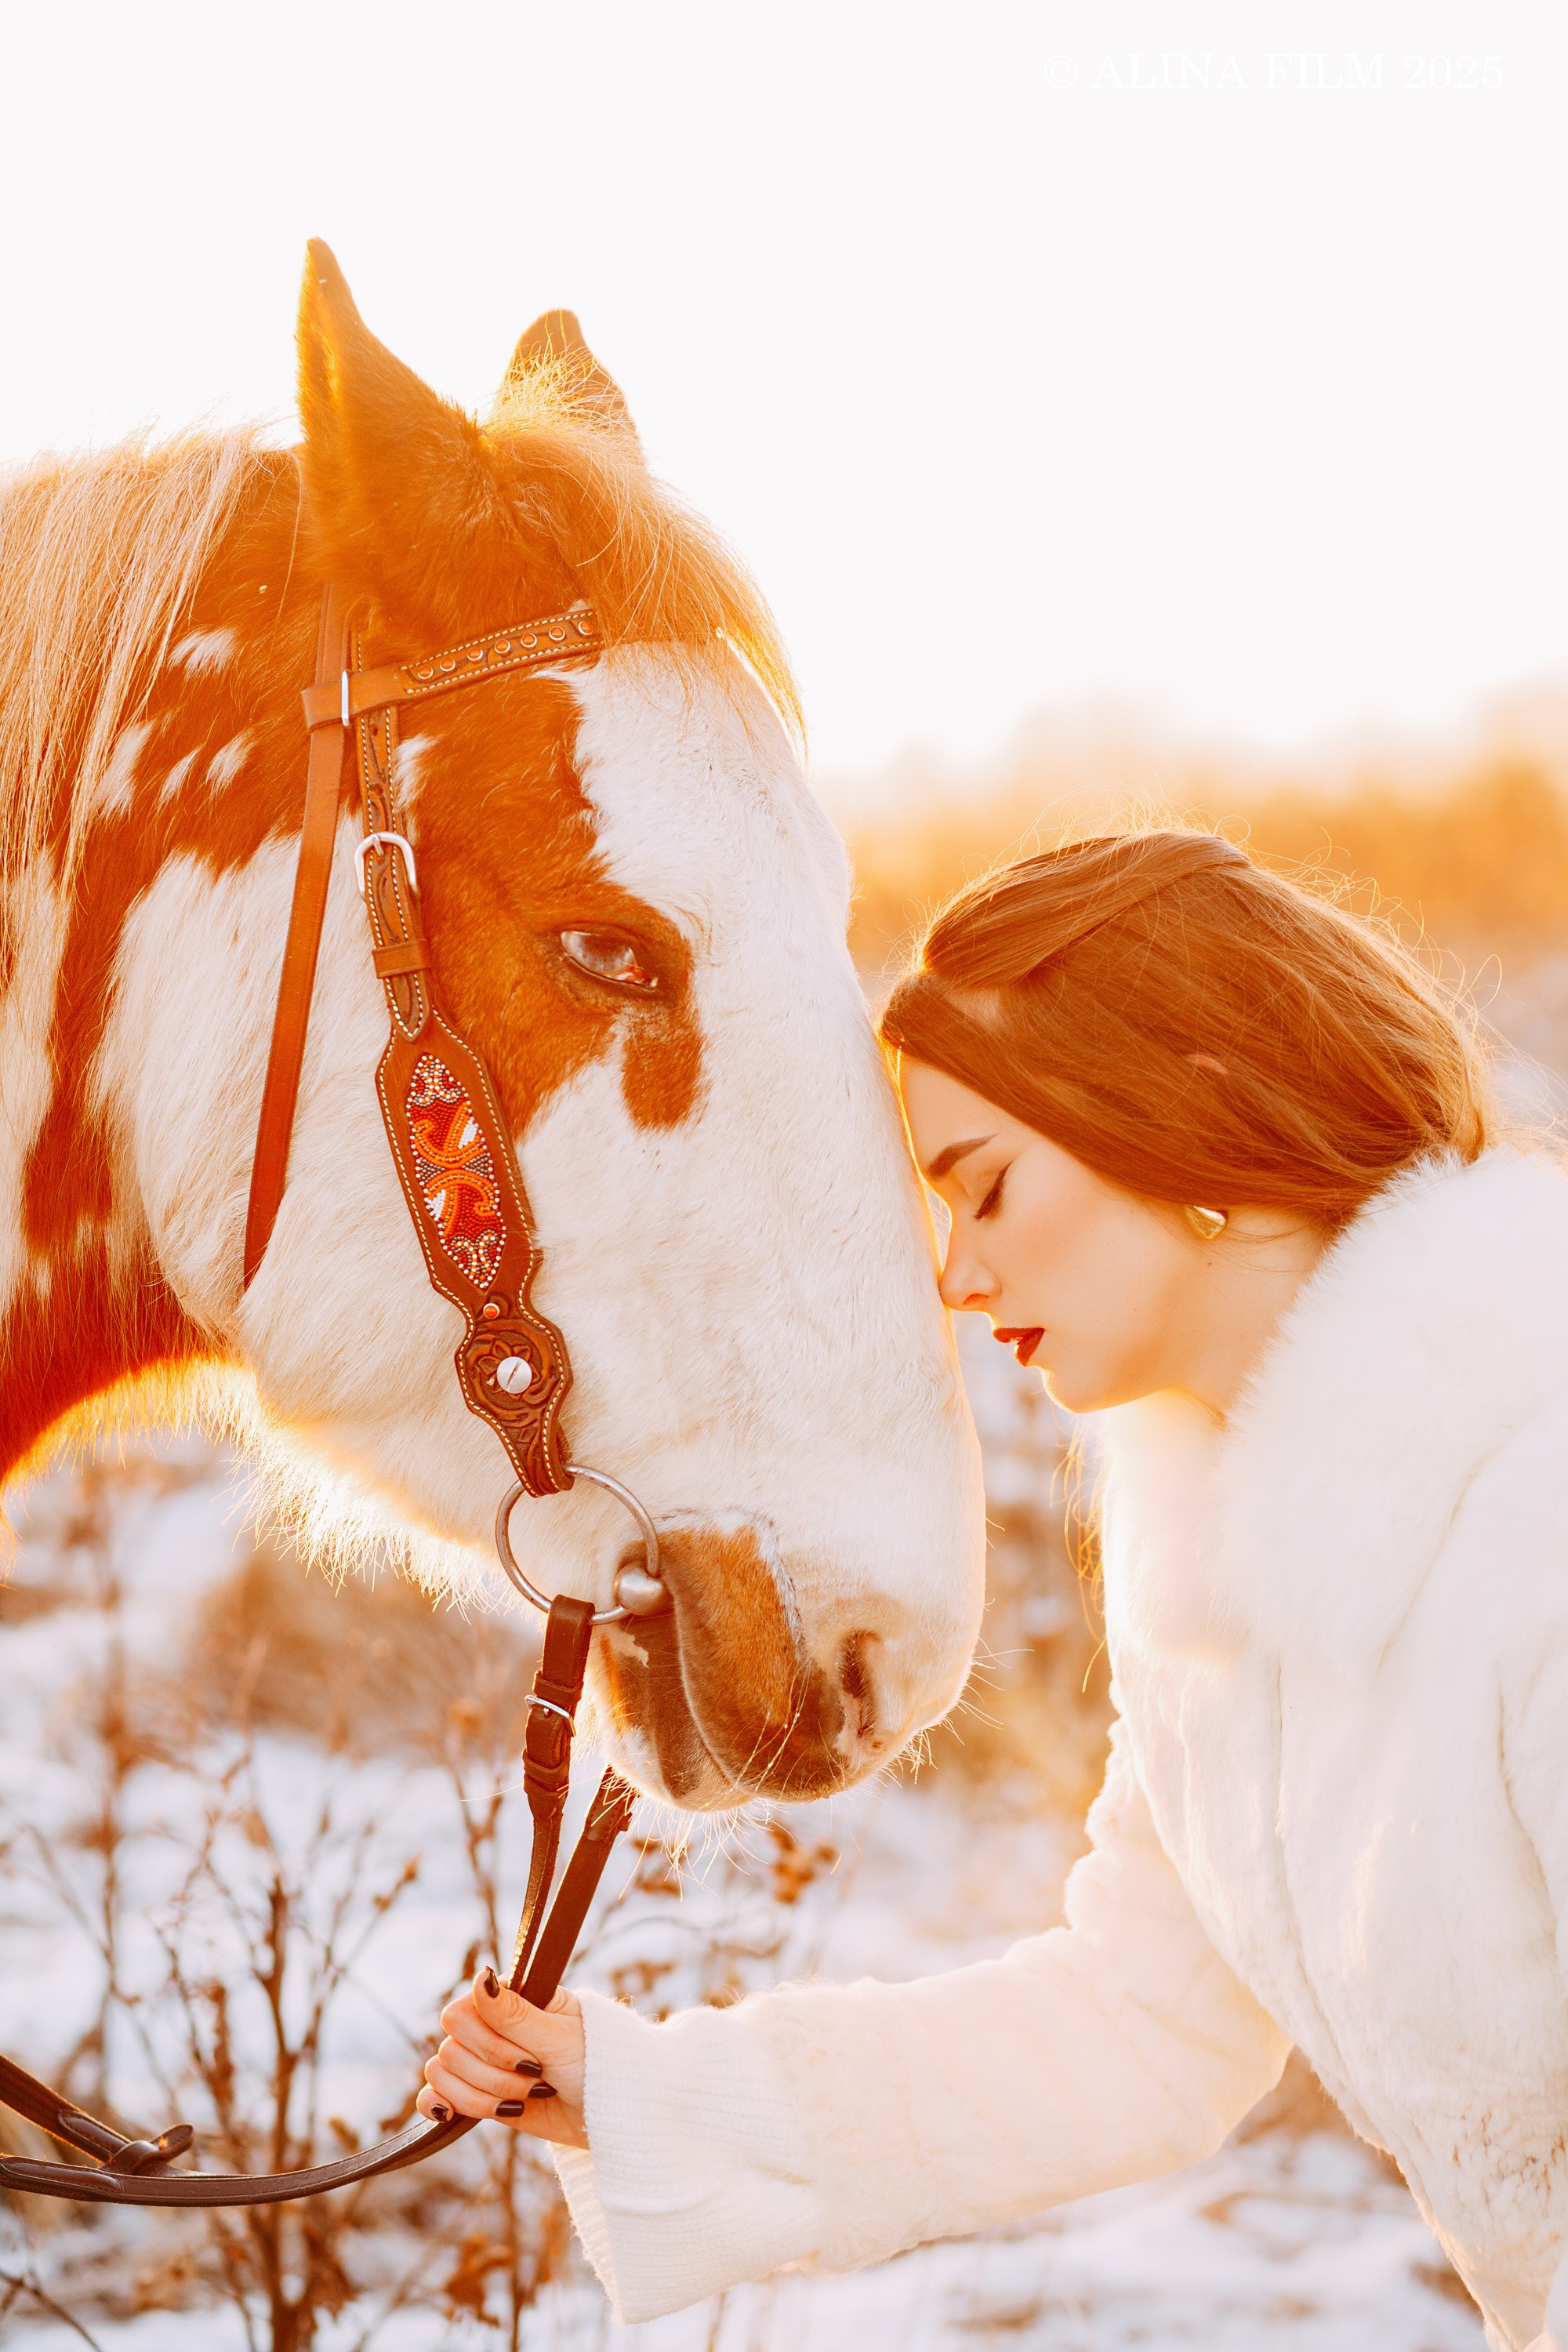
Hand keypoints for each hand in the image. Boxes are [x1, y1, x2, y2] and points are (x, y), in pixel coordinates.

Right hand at [418, 1970, 587, 2151]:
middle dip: (494, 2075)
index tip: (531, 2060)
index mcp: (509, 1998)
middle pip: (451, 2049)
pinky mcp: (478, 2094)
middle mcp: (490, 2026)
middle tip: (537, 2080)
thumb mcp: (559, 2036)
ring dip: (481, 2096)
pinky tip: (449, 2113)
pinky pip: (435, 2094)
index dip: (488, 2044)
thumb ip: (515, 2014)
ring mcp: (482, 2061)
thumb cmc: (596, 2062)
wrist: (612, 2111)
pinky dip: (437, 2103)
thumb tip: (479, 1976)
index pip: (460, 2014)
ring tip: (523, 2099)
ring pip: (442, 2074)